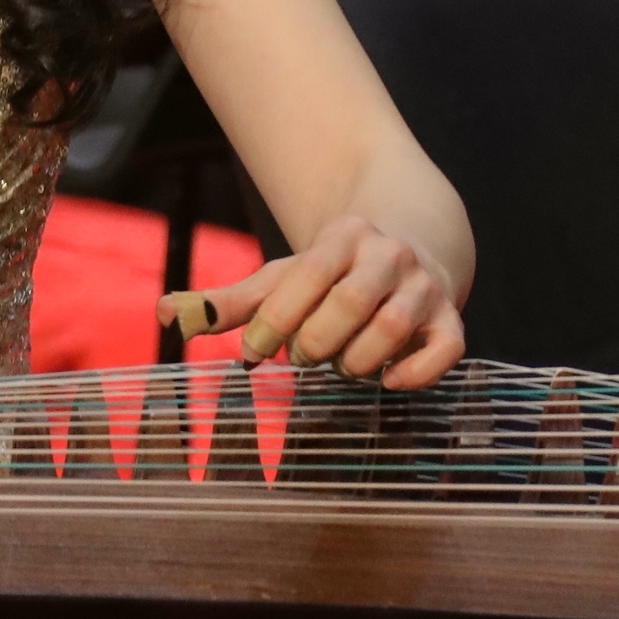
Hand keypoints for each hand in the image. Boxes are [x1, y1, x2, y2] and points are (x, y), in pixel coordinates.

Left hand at [188, 214, 462, 388]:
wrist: (409, 252)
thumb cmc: (331, 278)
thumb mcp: (282, 279)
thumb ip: (228, 300)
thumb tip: (166, 313)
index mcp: (343, 236)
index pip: (306, 275)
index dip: (275, 320)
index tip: (254, 352)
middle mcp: (389, 256)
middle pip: (350, 303)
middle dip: (315, 343)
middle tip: (301, 359)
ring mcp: (425, 288)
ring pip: (393, 329)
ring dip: (356, 362)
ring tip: (340, 367)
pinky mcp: (452, 321)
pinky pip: (446, 350)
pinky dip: (414, 374)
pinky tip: (386, 382)